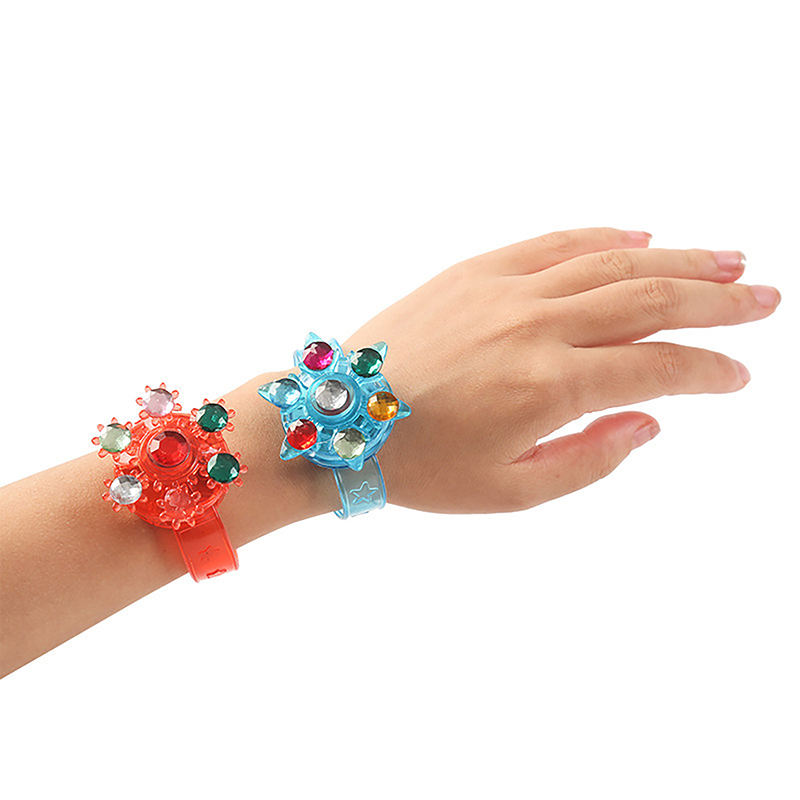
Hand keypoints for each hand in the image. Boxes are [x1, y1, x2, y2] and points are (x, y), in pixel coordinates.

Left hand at [344, 227, 779, 512]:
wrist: (336, 423)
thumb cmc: (419, 466)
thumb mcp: (510, 491)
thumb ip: (591, 458)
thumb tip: (649, 422)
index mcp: (548, 385)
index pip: (657, 367)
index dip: (707, 370)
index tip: (737, 375)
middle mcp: (535, 324)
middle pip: (649, 299)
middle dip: (716, 299)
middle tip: (763, 299)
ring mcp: (504, 288)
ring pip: (611, 262)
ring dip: (676, 258)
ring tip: (726, 260)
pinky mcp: (474, 270)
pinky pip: (553, 242)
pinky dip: (602, 237)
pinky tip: (639, 236)